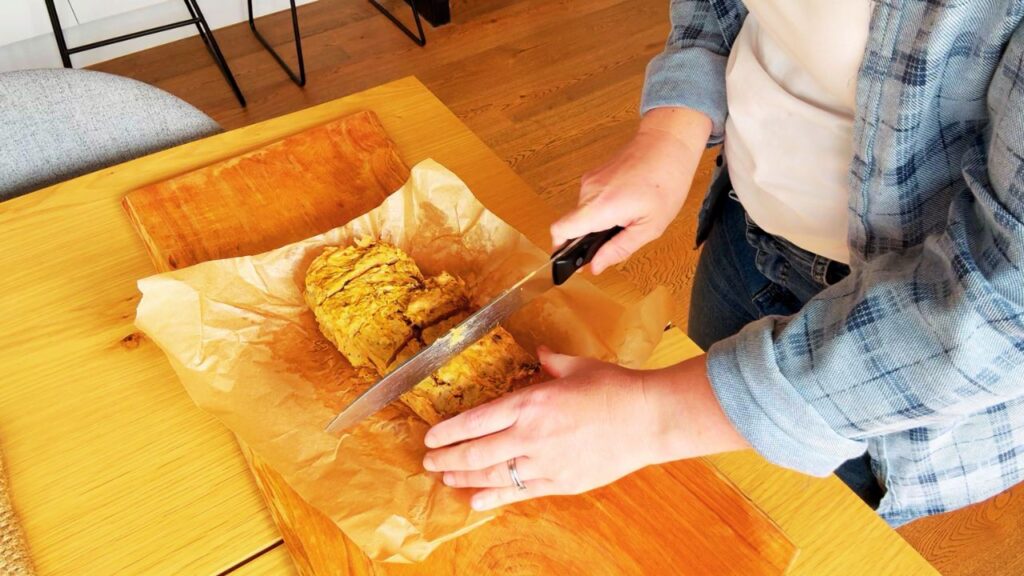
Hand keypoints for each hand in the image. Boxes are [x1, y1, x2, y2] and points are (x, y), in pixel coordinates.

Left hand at [421, 347, 748, 510]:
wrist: (649, 419)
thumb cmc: (615, 389)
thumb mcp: (577, 366)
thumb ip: (551, 363)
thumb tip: (539, 356)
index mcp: (530, 402)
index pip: (475, 420)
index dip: (448, 431)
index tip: (430, 436)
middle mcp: (531, 434)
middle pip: (475, 452)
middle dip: (446, 458)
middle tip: (429, 460)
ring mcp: (545, 462)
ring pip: (492, 475)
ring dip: (464, 478)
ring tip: (445, 479)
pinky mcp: (561, 482)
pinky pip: (519, 492)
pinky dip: (494, 497)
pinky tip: (476, 500)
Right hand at [550, 107, 710, 273]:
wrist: (668, 143)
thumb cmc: (666, 181)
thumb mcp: (650, 227)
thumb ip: (618, 249)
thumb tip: (595, 267)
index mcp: (600, 207)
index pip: (560, 230)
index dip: (561, 248)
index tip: (572, 259)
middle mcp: (588, 191)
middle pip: (574, 225)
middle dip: (591, 236)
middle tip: (621, 234)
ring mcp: (590, 180)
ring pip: (584, 212)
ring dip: (601, 220)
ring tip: (630, 214)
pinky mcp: (594, 174)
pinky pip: (592, 199)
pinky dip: (605, 207)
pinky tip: (627, 202)